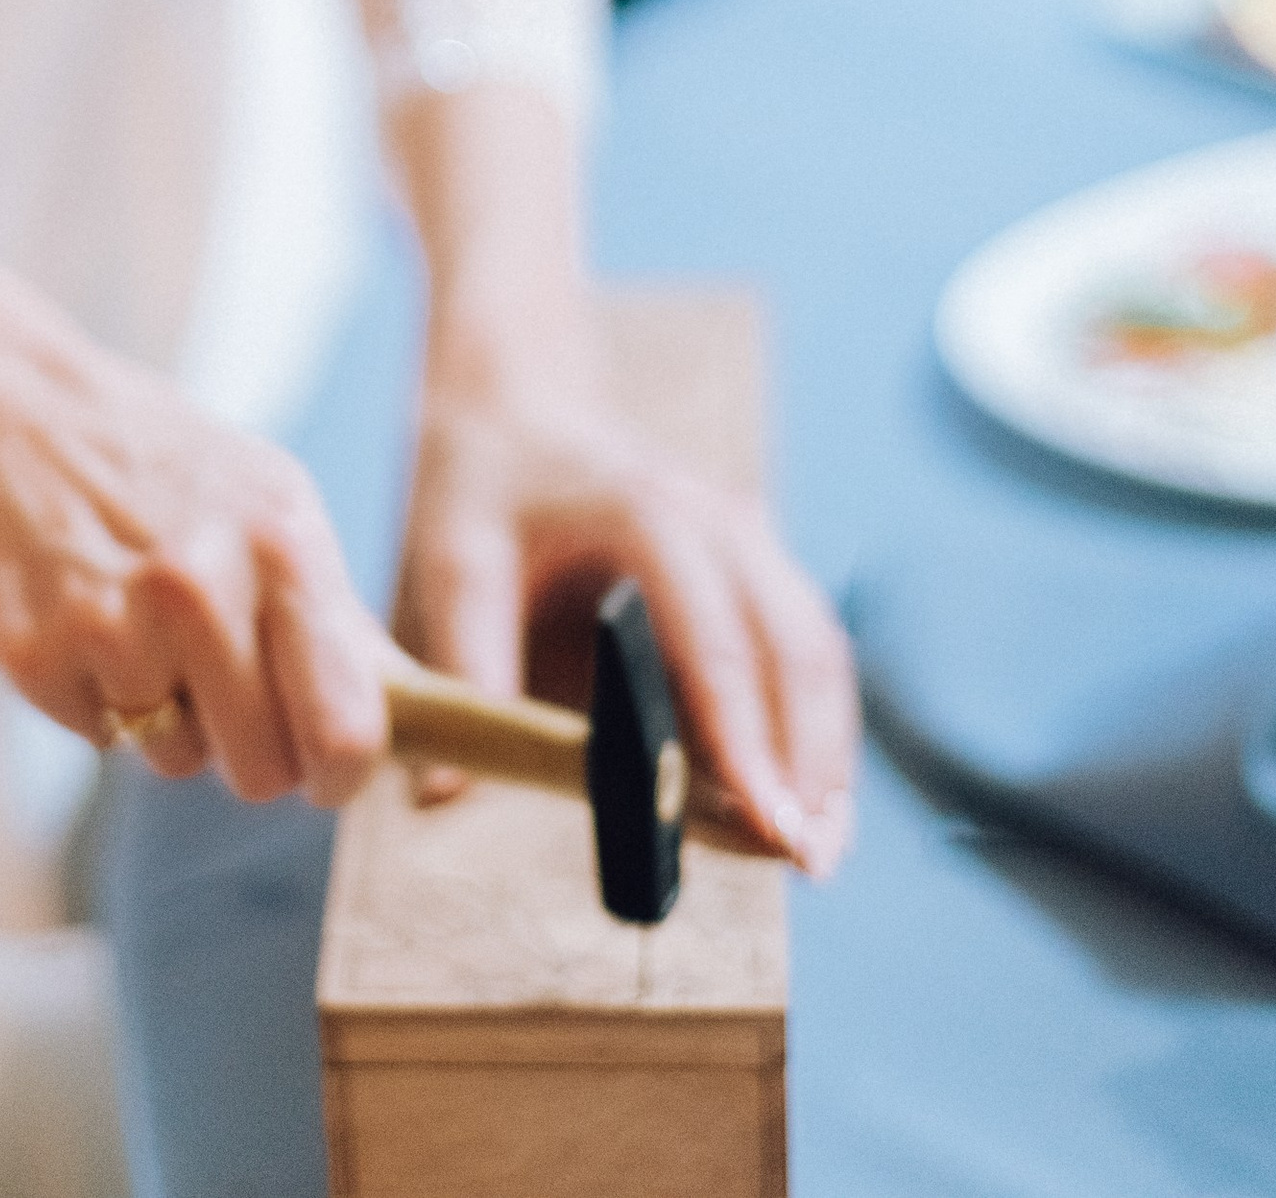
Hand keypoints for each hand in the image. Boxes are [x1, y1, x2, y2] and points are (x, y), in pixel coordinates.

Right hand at [0, 302, 392, 809]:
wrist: (6, 407)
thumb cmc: (158, 463)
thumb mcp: (268, 500)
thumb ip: (335, 612)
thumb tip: (421, 714)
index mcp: (282, 542)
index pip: (347, 726)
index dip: (339, 770)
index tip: (322, 766)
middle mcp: (203, 582)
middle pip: (263, 769)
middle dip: (245, 749)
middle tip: (212, 680)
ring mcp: (114, 619)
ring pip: (174, 760)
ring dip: (161, 715)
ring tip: (135, 619)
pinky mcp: (35, 651)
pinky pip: (97, 736)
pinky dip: (93, 698)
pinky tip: (78, 615)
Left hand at [396, 362, 857, 875]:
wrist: (517, 412)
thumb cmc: (484, 489)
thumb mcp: (454, 564)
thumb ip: (466, 670)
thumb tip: (448, 794)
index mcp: (652, 516)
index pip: (717, 643)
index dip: (747, 740)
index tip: (767, 825)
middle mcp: (721, 524)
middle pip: (797, 648)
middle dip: (812, 758)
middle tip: (809, 863)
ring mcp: (747, 544)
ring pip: (815, 651)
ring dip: (826, 749)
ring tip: (816, 853)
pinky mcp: (750, 574)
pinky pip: (801, 650)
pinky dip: (812, 725)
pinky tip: (800, 801)